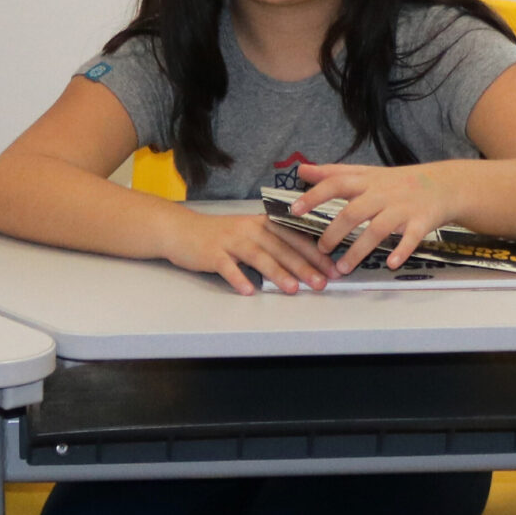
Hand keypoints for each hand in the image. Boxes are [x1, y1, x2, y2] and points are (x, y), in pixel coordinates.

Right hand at [159, 205, 336, 297]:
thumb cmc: (221, 235)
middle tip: (322, 283)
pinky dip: (238, 279)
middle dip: (304, 266)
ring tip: (293, 289)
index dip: (316, 253)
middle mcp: (249, 229)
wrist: (181, 230)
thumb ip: (275, 244)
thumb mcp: (250, 232)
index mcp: (263, 223)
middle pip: (281, 248)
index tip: (333, 269)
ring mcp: (230, 241)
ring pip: (258, 256)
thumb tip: (305, 262)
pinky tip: (249, 291)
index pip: (295, 237)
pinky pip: (227, 267)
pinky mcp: (212, 253)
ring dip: (277, 273)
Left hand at [290, 161, 462, 272]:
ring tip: (342, 268)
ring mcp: (403, 208)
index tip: (295, 209)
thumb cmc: (398, 182)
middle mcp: (383, 194)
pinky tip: (390, 264)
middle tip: (320, 250)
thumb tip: (302, 170)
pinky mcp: (421, 222)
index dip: (315, 195)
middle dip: (335, 232)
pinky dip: (401, 251)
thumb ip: (334, 173)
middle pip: (354, 211)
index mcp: (367, 181)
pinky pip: (411, 238)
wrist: (443, 184)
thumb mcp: (366, 173)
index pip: (337, 184)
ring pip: (378, 229)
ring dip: (359, 249)